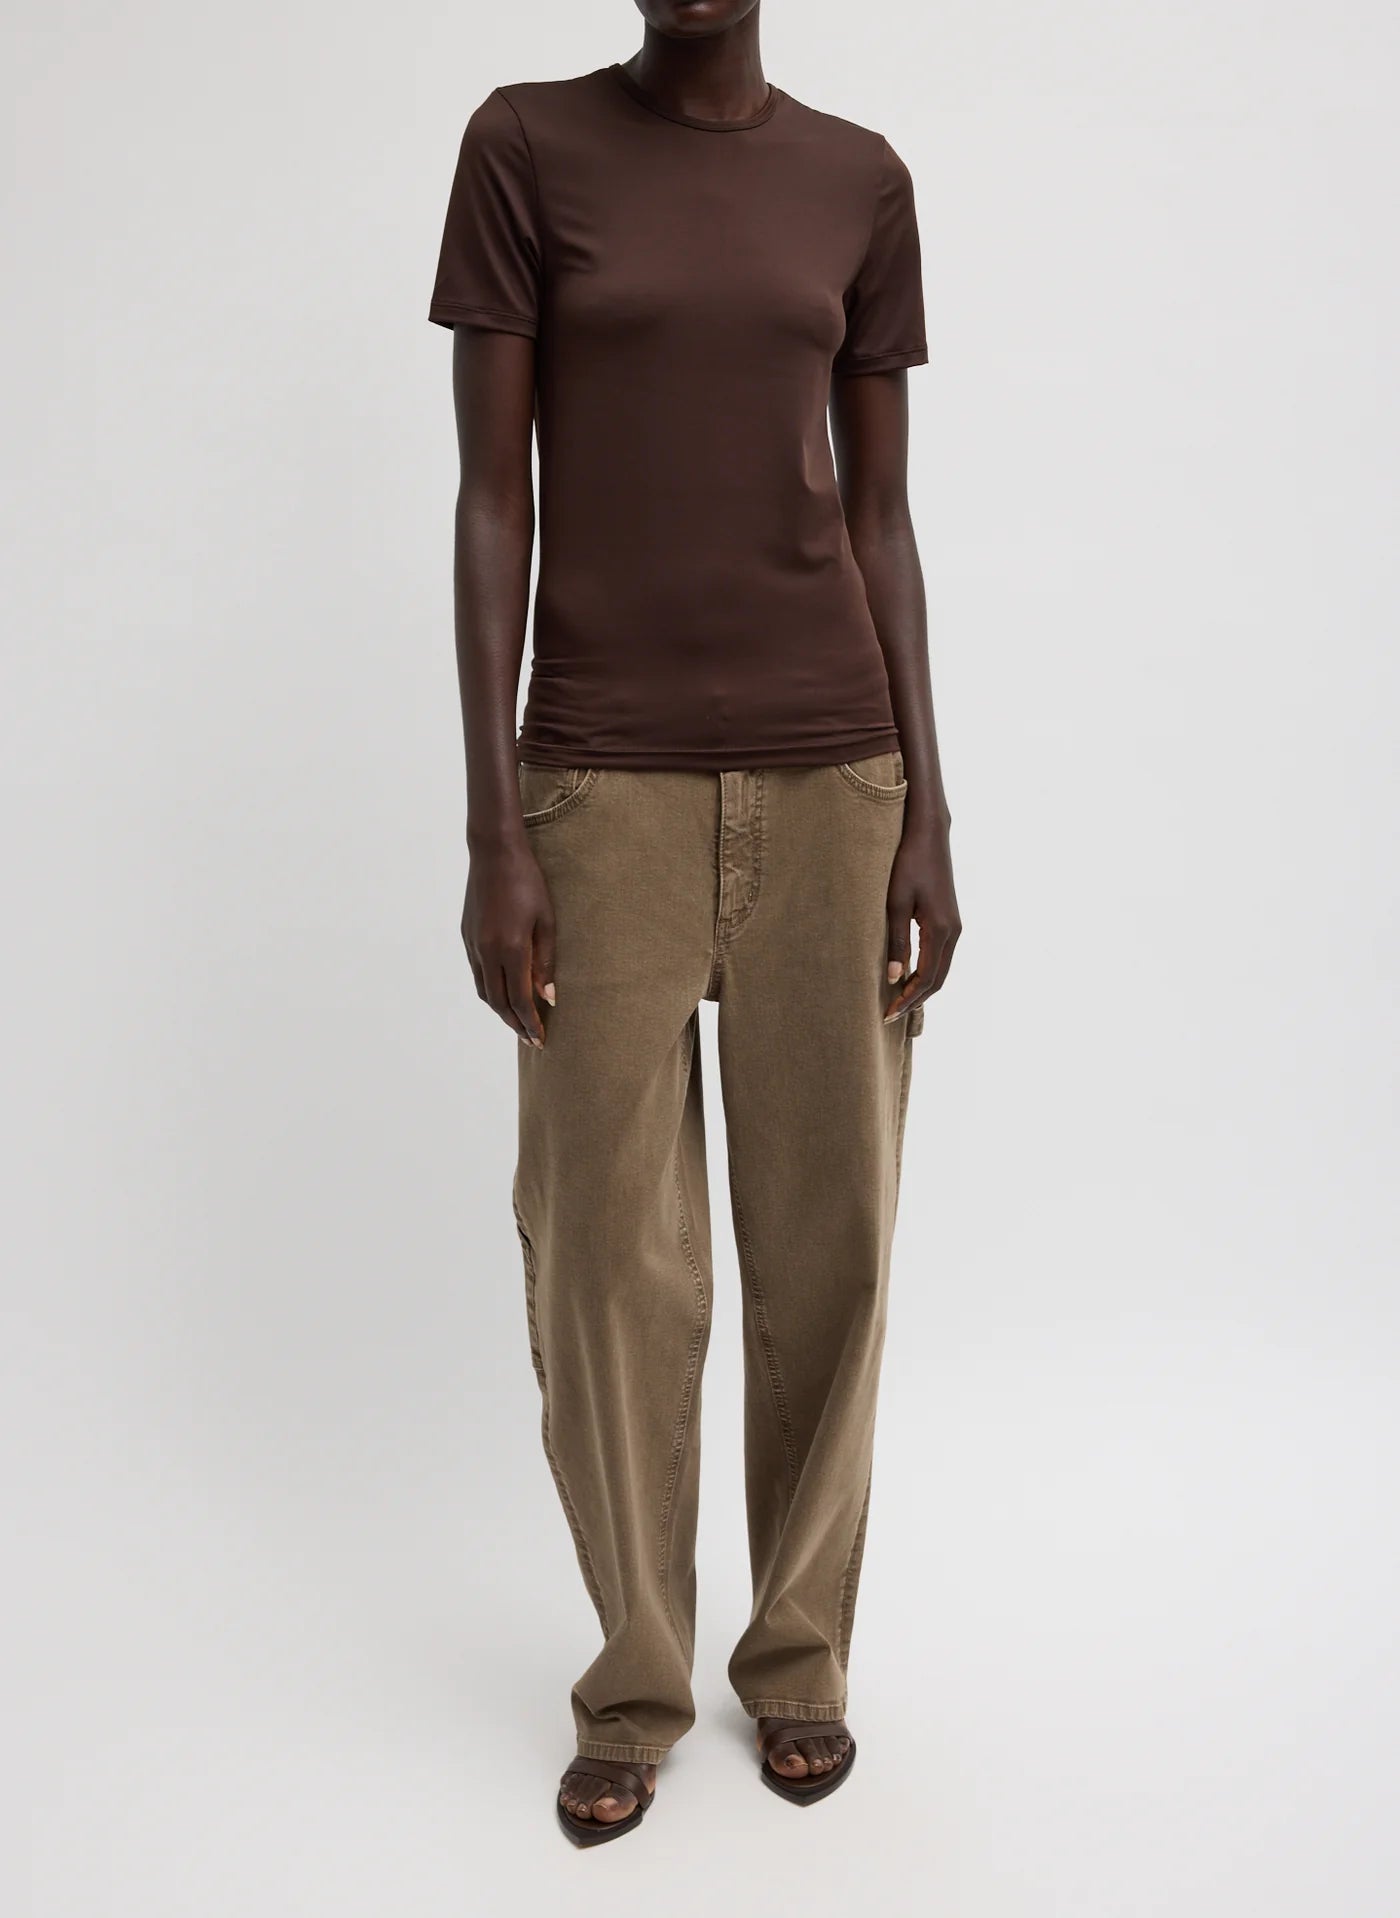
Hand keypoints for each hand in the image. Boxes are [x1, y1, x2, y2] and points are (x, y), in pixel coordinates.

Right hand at [462, 843, 555, 1045]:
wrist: (493, 853)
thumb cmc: (528, 882)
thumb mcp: (547, 921)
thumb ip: (546, 962)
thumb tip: (548, 998)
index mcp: (511, 949)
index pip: (519, 1000)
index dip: (530, 1023)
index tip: (541, 1039)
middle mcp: (487, 952)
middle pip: (498, 1003)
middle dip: (515, 1024)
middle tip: (531, 1039)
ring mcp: (473, 945)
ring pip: (484, 991)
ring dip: (501, 1010)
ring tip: (518, 1020)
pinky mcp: (466, 937)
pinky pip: (477, 974)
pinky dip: (490, 990)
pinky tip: (503, 991)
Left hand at [885, 816, 960, 1021]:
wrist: (929, 834)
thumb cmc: (908, 863)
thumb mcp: (895, 902)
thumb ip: (896, 941)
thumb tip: (894, 978)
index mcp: (941, 930)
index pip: (926, 978)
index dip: (908, 1000)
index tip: (888, 1015)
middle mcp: (954, 932)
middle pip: (938, 980)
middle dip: (915, 1000)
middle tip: (890, 1015)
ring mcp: (955, 926)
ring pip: (941, 969)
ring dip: (922, 988)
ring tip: (898, 1001)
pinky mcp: (950, 920)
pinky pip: (941, 956)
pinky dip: (927, 972)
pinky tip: (909, 975)